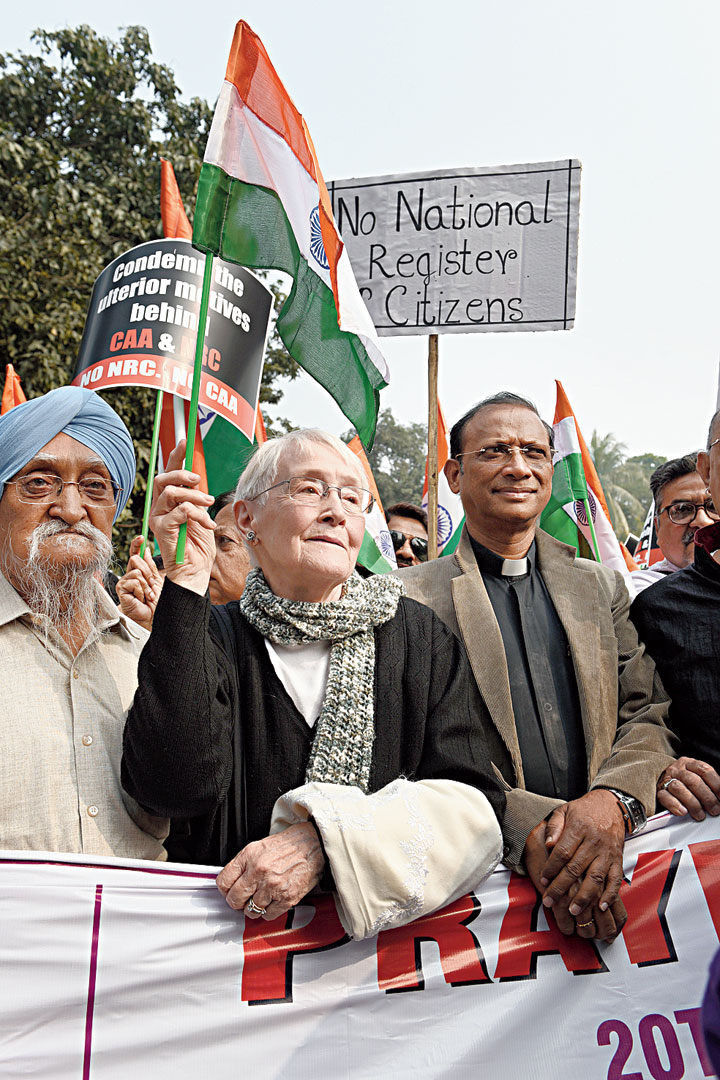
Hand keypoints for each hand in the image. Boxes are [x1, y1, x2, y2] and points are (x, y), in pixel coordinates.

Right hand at [115, 535, 162, 629]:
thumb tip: (146, 549)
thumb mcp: (157, 580)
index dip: (136, 544)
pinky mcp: (121, 588)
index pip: (135, 554)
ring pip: (137, 571)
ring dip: (146, 584)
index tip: (141, 537)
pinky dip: (142, 590)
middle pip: (136, 559)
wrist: (152, 617)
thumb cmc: (156, 602)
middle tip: (152, 585)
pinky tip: (142, 598)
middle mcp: (130, 574)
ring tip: (148, 595)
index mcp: (139, 571)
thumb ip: (150, 565)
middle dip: (148, 572)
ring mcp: (125, 581)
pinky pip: (134, 581)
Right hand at [148, 440, 215, 593]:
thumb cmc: (199, 546)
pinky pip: (179, 511)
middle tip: (198, 480)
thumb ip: (196, 498)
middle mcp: (159, 508)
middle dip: (182, 474)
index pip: (169, 474)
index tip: (185, 441)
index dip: (176, 457)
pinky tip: (208, 526)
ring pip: (171, 493)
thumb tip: (197, 479)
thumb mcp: (202, 515)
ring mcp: (158, 518)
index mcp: (169, 503)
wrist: (195, 571)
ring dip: (194, 496)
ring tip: (209, 506)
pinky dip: (197, 515)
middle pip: (163, 479)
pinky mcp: (161, 529)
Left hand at [216, 822, 324, 920]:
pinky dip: (268, 911)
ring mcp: (273, 886)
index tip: (229, 891)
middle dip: (237, 902)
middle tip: (242, 899)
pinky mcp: (286, 898)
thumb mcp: (259, 847)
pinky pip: (268, 915)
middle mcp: (259, 871)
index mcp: (249, 856)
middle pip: (234, 899)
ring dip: (254, 908)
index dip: (224, 889)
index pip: (223, 882)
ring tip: (261, 898)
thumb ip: (243, 864)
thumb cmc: (288, 845)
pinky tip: (272, 901)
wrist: (313, 844)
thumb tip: (230, 883)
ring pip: (250, 911)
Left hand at [523, 819, 625, 942]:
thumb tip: (548, 844)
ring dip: (584, 896)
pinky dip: (610, 895)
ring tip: (573, 911)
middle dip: (561, 887)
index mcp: (579, 828)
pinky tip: (601, 906)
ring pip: (595, 877)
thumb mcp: (564, 810)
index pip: (563, 852)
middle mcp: (594, 841)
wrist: (611, 804)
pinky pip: (615, 879)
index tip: (542, 880)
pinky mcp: (618, 859)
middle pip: (576, 868)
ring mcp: (607, 852)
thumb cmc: (584, 810)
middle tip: (549, 901)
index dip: (551, 868)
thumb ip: (554, 826)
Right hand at [657, 757, 719, 820]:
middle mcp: (678, 770)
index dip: (716, 785)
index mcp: (690, 764)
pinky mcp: (659, 791)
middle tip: (715, 810)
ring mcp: (667, 780)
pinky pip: (665, 797)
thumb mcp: (697, 777)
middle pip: (694, 781)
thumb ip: (708, 784)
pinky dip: (675, 805)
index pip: (705, 770)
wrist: (660, 779)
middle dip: (707, 798)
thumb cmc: (684, 782)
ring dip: (693, 804)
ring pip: (679, 788)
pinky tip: (683, 812)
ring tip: (700, 815)